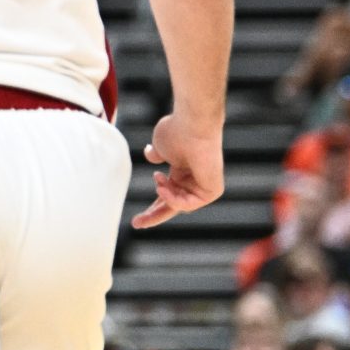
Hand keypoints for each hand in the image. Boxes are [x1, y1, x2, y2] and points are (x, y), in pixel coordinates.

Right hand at [131, 113, 224, 228]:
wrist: (192, 125)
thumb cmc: (176, 131)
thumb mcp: (159, 146)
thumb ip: (155, 154)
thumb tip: (151, 155)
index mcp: (182, 171)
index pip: (168, 194)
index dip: (153, 206)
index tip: (136, 219)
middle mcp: (194, 180)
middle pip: (174, 205)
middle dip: (155, 214)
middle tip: (137, 223)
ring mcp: (204, 185)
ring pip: (179, 204)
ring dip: (164, 195)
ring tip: (158, 178)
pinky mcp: (212, 190)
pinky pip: (189, 204)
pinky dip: (174, 199)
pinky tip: (163, 187)